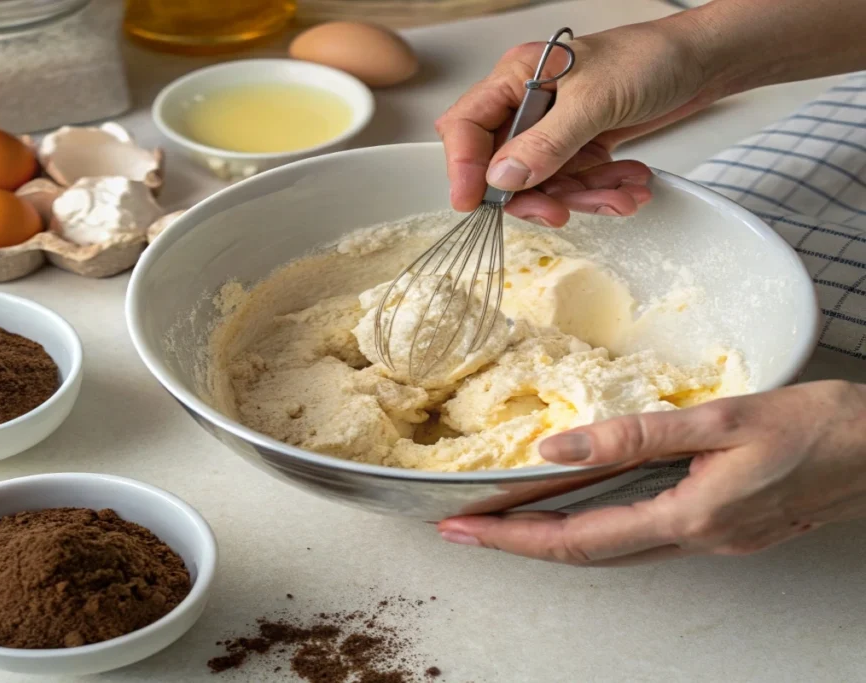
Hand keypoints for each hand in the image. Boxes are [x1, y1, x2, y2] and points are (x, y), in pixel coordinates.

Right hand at [435, 15, 718, 226]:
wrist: (706, 62)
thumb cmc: (653, 58)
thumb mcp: (596, 101)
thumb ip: (546, 143)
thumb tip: (503, 179)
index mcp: (517, 77)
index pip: (468, 127)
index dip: (463, 167)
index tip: (473, 203)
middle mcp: (529, 105)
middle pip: (504, 167)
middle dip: (535, 194)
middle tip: (559, 211)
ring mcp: (555, 129)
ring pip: (545, 183)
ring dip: (582, 196)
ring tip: (621, 194)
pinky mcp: (581, 146)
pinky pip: (576, 183)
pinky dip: (602, 192)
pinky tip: (630, 187)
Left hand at [437, 381, 865, 564]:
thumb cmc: (822, 428)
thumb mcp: (722, 419)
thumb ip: (636, 434)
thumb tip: (559, 448)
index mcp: (689, 516)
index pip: (577, 538)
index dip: (512, 536)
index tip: (464, 529)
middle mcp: (696, 539)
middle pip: (587, 554)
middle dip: (520, 543)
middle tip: (467, 530)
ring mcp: (714, 540)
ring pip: (614, 550)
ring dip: (555, 539)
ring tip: (508, 521)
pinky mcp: (727, 528)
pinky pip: (643, 537)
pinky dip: (599, 528)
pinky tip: (585, 510)